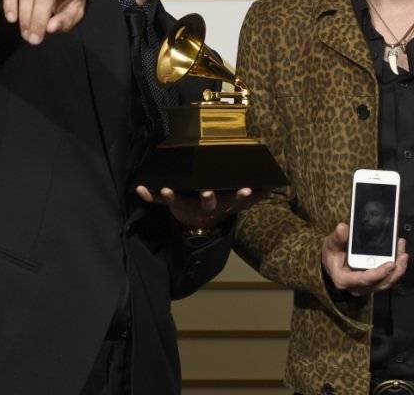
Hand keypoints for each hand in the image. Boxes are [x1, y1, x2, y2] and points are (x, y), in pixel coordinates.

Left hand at [135, 186, 266, 228]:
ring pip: (179, 202)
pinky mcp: (172, 205)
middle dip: (208, 197)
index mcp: (221, 205)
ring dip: (172, 196)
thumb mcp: (236, 205)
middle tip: (208, 192)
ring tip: (166, 189)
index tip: (248, 189)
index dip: (241, 196)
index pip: (234, 201)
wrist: (198, 227)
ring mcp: (187, 206)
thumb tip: (274, 186)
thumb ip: (252, 197)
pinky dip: (148, 195)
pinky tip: (139, 188)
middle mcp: (204, 207)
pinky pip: (158, 202)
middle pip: (207, 203)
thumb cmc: (219, 207)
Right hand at [321, 223, 407, 296]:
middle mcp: (358, 287)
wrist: (333, 263)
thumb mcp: (330, 245)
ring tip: (403, 253)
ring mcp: (367, 286)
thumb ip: (337, 238)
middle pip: (381, 283)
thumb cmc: (332, 255)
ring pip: (387, 282)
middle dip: (395, 271)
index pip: (364, 279)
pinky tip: (400, 254)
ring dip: (398, 269)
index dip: (379, 273)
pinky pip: (388, 278)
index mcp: (345, 280)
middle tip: (403, 255)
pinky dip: (396, 268)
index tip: (391, 263)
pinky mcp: (374, 282)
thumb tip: (342, 228)